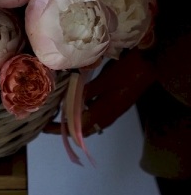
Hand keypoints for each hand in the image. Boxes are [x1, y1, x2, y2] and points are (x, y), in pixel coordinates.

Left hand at [43, 48, 157, 136]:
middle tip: (49, 121)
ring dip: (74, 120)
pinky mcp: (115, 104)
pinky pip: (95, 114)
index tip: (45, 128)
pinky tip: (75, 102)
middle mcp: (108, 116)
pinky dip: (83, 112)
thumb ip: (85, 92)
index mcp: (103, 112)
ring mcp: (112, 111)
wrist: (149, 64)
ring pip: (89, 122)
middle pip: (83, 128)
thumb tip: (68, 101)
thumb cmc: (125, 71)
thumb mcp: (102, 81)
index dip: (61, 129)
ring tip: (59, 112)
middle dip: (66, 127)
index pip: (77, 128)